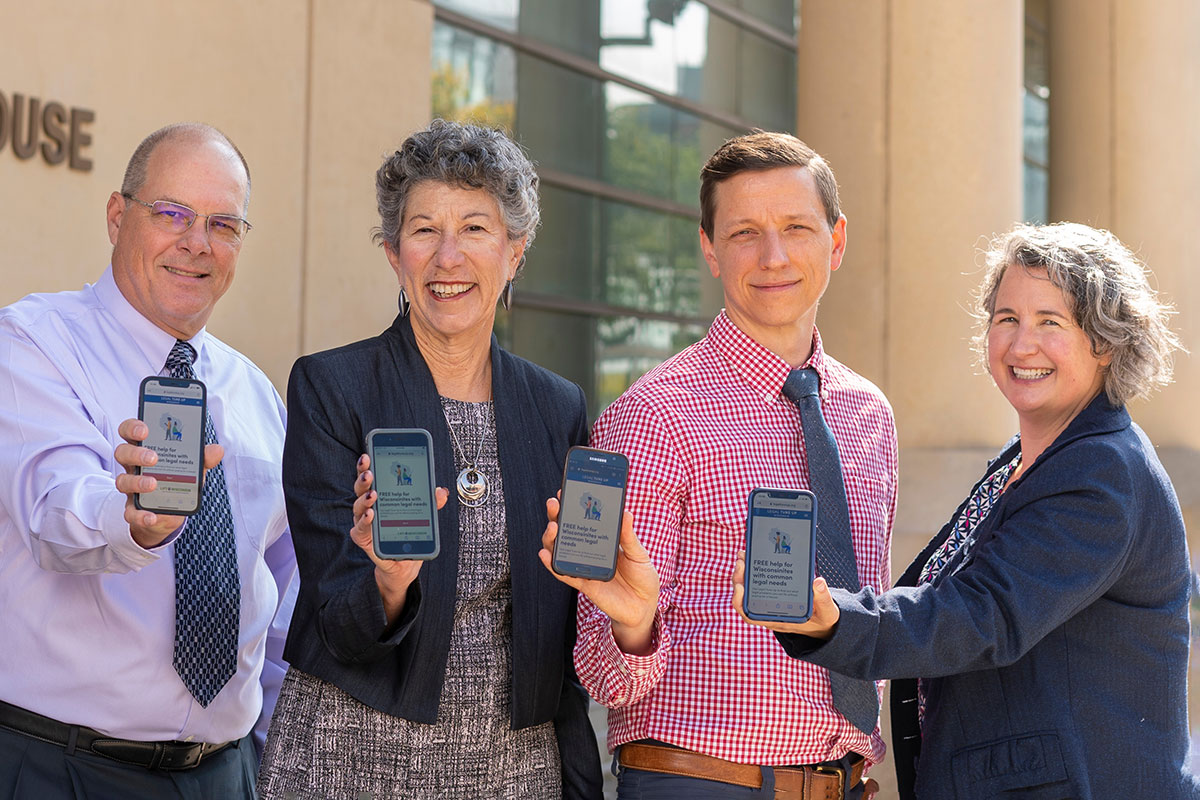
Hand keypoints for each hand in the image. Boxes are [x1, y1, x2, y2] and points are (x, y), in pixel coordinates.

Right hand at [114, 418, 222, 548]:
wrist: (170, 512)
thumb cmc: (177, 480)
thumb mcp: (192, 467)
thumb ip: (203, 458)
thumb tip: (217, 450)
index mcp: (145, 450)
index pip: (130, 432)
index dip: (133, 427)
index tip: (145, 430)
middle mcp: (134, 467)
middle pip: (123, 453)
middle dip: (136, 453)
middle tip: (154, 458)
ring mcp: (131, 488)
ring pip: (122, 481)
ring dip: (137, 482)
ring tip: (153, 484)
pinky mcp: (134, 509)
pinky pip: (130, 512)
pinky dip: (140, 515)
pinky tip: (153, 516)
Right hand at [350, 453, 448, 623]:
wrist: (404, 561)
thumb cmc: (408, 532)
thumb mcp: (423, 515)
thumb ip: (431, 503)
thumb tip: (440, 491)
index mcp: (380, 495)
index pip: (371, 477)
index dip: (367, 465)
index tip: (369, 454)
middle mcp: (368, 506)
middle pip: (361, 488)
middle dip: (364, 477)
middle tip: (369, 471)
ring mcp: (364, 522)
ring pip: (358, 506)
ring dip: (365, 499)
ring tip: (374, 493)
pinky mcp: (364, 539)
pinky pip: (361, 529)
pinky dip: (365, 521)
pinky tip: (371, 514)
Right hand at [538, 495, 660, 654]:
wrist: (645, 606)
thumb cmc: (642, 576)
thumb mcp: (639, 553)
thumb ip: (629, 536)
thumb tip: (625, 512)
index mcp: (602, 539)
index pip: (584, 519)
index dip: (572, 505)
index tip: (565, 490)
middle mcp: (589, 550)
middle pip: (567, 531)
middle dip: (557, 516)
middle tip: (554, 503)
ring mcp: (584, 566)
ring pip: (560, 550)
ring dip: (552, 538)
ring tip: (553, 528)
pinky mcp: (584, 584)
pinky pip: (564, 573)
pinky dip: (553, 565)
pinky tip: (545, 554)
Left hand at [731, 551, 839, 637]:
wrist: (822, 622)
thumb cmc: (823, 618)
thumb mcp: (828, 612)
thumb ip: (824, 599)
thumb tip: (818, 582)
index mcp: (777, 620)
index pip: (751, 615)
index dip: (740, 602)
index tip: (738, 586)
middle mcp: (768, 613)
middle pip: (745, 599)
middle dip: (739, 579)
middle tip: (741, 560)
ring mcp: (768, 603)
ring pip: (748, 590)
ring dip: (742, 573)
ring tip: (743, 555)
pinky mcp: (772, 594)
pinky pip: (756, 584)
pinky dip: (752, 571)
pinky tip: (752, 558)